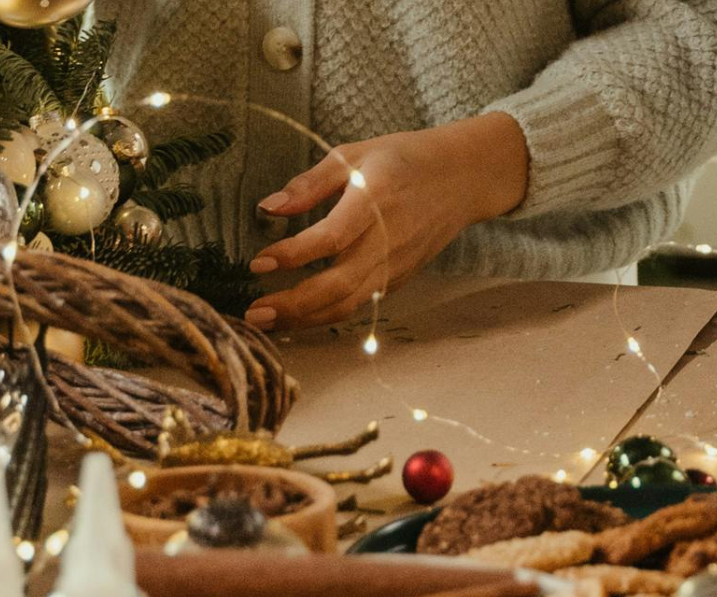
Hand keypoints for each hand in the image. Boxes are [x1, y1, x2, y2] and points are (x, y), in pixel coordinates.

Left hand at [246, 113, 529, 329]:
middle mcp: (387, 241)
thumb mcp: (354, 154)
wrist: (463, 178)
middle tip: (253, 313)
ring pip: (348, 304)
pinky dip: (326, 316)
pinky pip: (359, 304)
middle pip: (339, 285)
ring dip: (305, 319)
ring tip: (266, 322)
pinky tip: (296, 317)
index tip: (258, 262)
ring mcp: (395, 265)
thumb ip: (310, 183)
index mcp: (375, 201)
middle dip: (293, 304)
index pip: (332, 238)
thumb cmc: (404, 159)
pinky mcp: (398, 279)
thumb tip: (267, 207)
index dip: (294, 255)